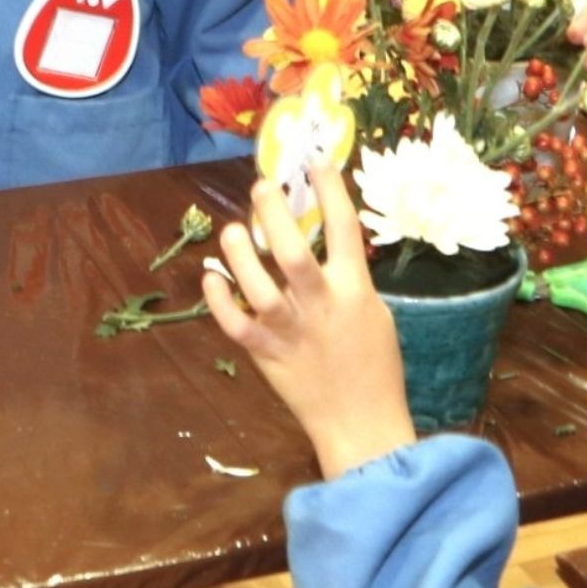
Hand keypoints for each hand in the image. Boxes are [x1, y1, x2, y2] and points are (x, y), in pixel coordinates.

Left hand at [204, 166, 414, 480]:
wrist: (362, 425)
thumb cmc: (375, 366)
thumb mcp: (375, 313)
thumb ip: (349, 278)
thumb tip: (324, 241)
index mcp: (354, 290)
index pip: (343, 227)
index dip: (329, 189)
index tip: (314, 162)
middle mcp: (319, 304)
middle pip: (291, 250)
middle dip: (273, 212)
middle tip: (261, 187)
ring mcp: (289, 329)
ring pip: (257, 284)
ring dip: (239, 253)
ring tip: (232, 230)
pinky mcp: (265, 354)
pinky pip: (235, 322)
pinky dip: (219, 299)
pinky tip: (211, 277)